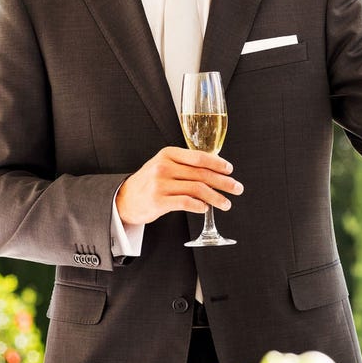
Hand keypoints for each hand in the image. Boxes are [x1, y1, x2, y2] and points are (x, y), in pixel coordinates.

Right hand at [116, 147, 243, 224]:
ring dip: (216, 197)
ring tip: (226, 203)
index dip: (218, 163)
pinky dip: (200, 206)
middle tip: (237, 189)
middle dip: (223, 182)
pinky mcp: (158, 201)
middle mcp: (164, 167)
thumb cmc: (150, 182)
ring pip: (197, 189)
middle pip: (201, 174)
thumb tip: (216, 170)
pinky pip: (186, 203)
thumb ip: (186, 165)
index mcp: (168, 154)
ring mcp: (160, 184)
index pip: (199, 157)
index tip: (230, 170)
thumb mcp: (164, 165)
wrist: (124, 199)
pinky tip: (206, 209)